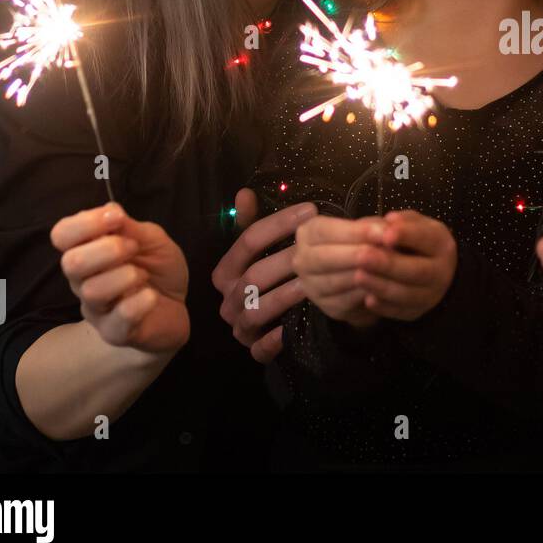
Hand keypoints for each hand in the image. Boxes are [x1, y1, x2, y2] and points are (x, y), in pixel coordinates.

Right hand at [51, 203, 188, 354]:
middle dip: (108, 249)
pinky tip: (151, 297)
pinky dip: (141, 302)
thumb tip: (109, 209)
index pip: (62, 235)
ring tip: (144, 277)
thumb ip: (130, 227)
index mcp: (87, 252)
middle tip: (134, 249)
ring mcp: (96, 309)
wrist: (174, 310)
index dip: (85, 223)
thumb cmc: (157, 270)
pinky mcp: (115, 332)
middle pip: (71, 263)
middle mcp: (83, 281)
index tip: (117, 218)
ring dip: (127, 276)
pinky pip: (120, 317)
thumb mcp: (151, 240)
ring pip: (93, 291)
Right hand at [211, 188, 315, 363]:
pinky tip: (294, 327)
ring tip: (311, 282)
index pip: (247, 242)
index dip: (279, 224)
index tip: (311, 210)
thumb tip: (245, 193)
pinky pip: (260, 348)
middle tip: (317, 249)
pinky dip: (275, 340)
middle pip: (254, 276)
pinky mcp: (253, 349)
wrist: (268, 321)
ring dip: (284, 296)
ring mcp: (239, 325)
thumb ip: (250, 222)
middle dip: (286, 260)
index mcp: (225, 271)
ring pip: (257, 309)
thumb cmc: (266, 275)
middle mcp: (228, 298)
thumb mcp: (256, 248)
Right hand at [293, 213, 386, 325]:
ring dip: (362, 276)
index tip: (383, 234)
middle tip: (384, 255)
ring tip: (389, 270)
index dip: (355, 232)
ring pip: (334, 282)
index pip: (326, 231)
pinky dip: (364, 294)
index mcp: (309, 233)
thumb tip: (386, 232)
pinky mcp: (327, 308)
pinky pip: (345, 302)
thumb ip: (375, 226)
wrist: (366, 272)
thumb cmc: (364, 241)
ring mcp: (311, 286)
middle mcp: (302, 260)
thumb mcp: (368, 227)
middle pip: (325, 258)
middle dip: (357, 256)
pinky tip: (382, 287)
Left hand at [349, 211, 456, 320]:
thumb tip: (389, 221)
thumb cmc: (415, 242)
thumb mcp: (414, 225)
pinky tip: (367, 299)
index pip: (426, 239)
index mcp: (441, 245)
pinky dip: (383, 307)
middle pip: (417, 271)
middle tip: (363, 256)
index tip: (385, 234)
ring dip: (382, 286)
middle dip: (389, 264)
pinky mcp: (417, 312)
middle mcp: (442, 272)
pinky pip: (400, 312)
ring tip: (358, 276)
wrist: (430, 270)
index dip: (406, 236)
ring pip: (407, 294)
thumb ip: (402, 221)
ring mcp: (431, 295)